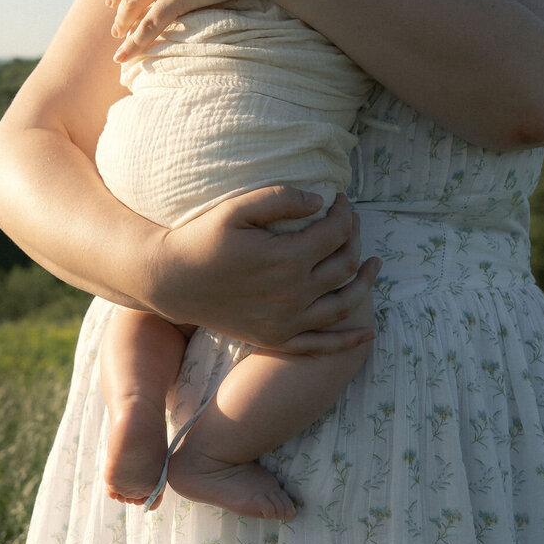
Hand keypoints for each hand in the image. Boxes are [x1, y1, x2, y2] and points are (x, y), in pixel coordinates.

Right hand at [145, 187, 379, 353]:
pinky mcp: (275, 338)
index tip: (339, 198)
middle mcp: (292, 294)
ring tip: (375, 266)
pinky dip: (347, 340)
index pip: (335, 232)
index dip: (344, 212)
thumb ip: (280, 198)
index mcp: (286, 259)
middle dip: (354, 237)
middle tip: (350, 222)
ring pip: (343, 304)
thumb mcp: (236, 208)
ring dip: (365, 284)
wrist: (169, 281)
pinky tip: (367, 332)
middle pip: (344, 265)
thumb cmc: (201, 239)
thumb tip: (321, 201)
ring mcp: (286, 321)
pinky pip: (320, 345)